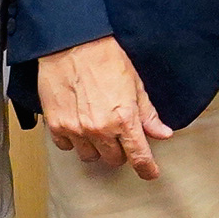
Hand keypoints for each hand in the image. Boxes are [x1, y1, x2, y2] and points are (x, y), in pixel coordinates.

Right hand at [33, 35, 168, 177]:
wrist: (72, 44)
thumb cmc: (106, 58)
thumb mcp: (136, 84)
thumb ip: (148, 114)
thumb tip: (162, 133)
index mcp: (124, 118)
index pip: (138, 155)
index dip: (147, 168)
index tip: (150, 173)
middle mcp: (99, 129)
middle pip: (114, 159)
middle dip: (120, 151)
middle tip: (120, 135)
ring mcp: (76, 129)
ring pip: (90, 157)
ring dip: (97, 148)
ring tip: (98, 128)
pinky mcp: (56, 126)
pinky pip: (67, 147)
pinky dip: (74, 141)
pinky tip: (79, 125)